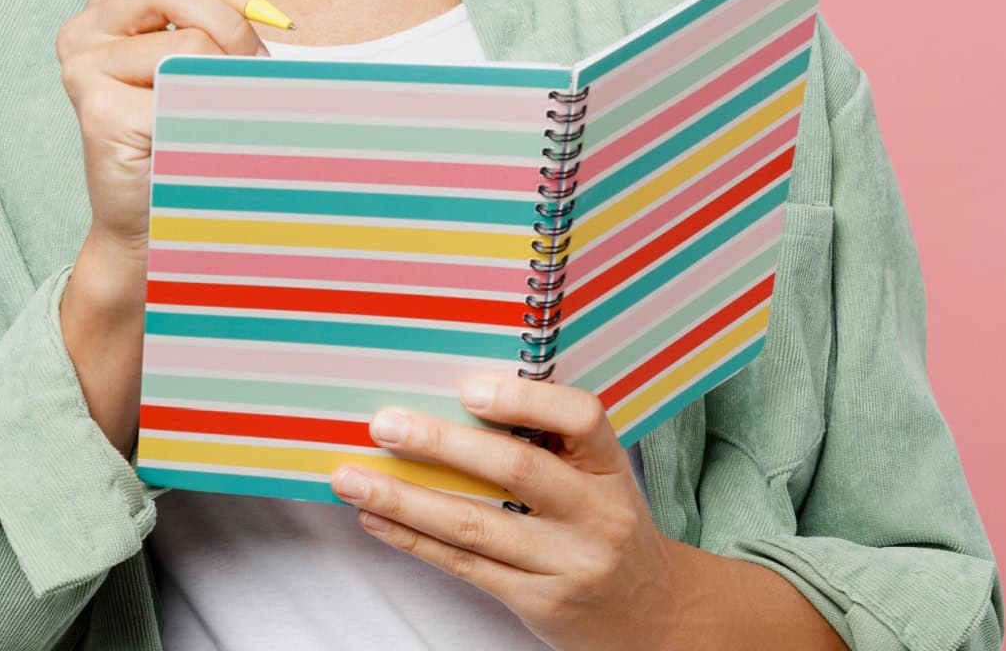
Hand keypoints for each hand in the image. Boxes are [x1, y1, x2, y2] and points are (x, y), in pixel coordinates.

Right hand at [53, 0, 270, 252]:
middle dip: (230, 21)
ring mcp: (84, 67)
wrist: (164, 210)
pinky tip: (193, 133)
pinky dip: (210, 110)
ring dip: (229, 74)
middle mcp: (86, 27)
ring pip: (191, 40)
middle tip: (242, 65)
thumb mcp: (205, 45)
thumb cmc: (190, 124)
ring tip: (219, 107)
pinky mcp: (96, 107)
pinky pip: (183, 88)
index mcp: (111, 1)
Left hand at [328, 376, 697, 650]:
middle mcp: (595, 515)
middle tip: (383, 424)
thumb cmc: (606, 529)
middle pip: (515, 468)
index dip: (525, 400)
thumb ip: (550, 446)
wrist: (654, 616)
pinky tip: (376, 518)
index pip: (581, 419)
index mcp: (610, 470)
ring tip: (352, 479)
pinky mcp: (537, 601)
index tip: (469, 389)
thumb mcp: (601, 482)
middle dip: (440, 443)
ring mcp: (567, 562)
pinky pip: (464, 564)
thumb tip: (452, 401)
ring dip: (404, 498)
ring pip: (474, 523)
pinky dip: (413, 538)